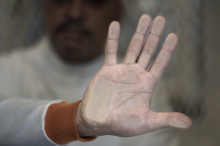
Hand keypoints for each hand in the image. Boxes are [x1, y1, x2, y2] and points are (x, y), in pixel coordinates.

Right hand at [76, 14, 191, 136]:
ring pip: (133, 47)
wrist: (98, 122)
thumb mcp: (146, 123)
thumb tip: (188, 123)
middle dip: (155, 35)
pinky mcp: (108, 70)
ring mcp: (122, 70)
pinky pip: (110, 51)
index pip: (160, 63)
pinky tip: (115, 25)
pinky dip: (113, 38)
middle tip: (161, 19)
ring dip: (139, 33)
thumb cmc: (122, 124)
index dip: (167, 50)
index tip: (173, 36)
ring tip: (145, 18)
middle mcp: (136, 74)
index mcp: (147, 85)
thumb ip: (165, 119)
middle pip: (148, 51)